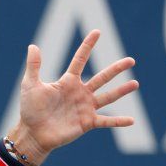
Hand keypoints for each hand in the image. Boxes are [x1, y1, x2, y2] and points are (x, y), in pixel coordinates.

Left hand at [11, 29, 138, 165]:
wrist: (32, 133)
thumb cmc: (30, 110)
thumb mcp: (30, 86)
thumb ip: (34, 66)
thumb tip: (33, 46)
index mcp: (68, 82)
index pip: (80, 60)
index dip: (87, 46)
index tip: (97, 32)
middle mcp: (80, 93)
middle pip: (102, 77)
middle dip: (116, 69)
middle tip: (131, 60)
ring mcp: (85, 107)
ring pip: (108, 97)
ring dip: (122, 91)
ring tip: (135, 83)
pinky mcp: (87, 123)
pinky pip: (106, 121)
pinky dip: (118, 121)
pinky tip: (132, 120)